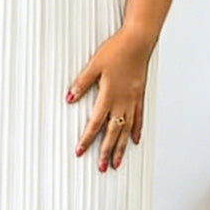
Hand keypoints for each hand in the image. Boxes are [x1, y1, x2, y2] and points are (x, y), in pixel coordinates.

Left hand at [65, 27, 154, 172]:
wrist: (138, 42)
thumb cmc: (116, 50)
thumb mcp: (94, 65)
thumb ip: (82, 83)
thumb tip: (69, 98)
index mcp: (109, 95)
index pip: (95, 122)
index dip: (87, 139)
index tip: (80, 152)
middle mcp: (122, 102)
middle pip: (113, 132)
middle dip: (107, 151)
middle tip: (102, 167)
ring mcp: (133, 100)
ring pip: (127, 130)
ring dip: (122, 147)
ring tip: (118, 163)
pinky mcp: (140, 96)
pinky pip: (139, 118)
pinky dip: (136, 131)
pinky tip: (135, 141)